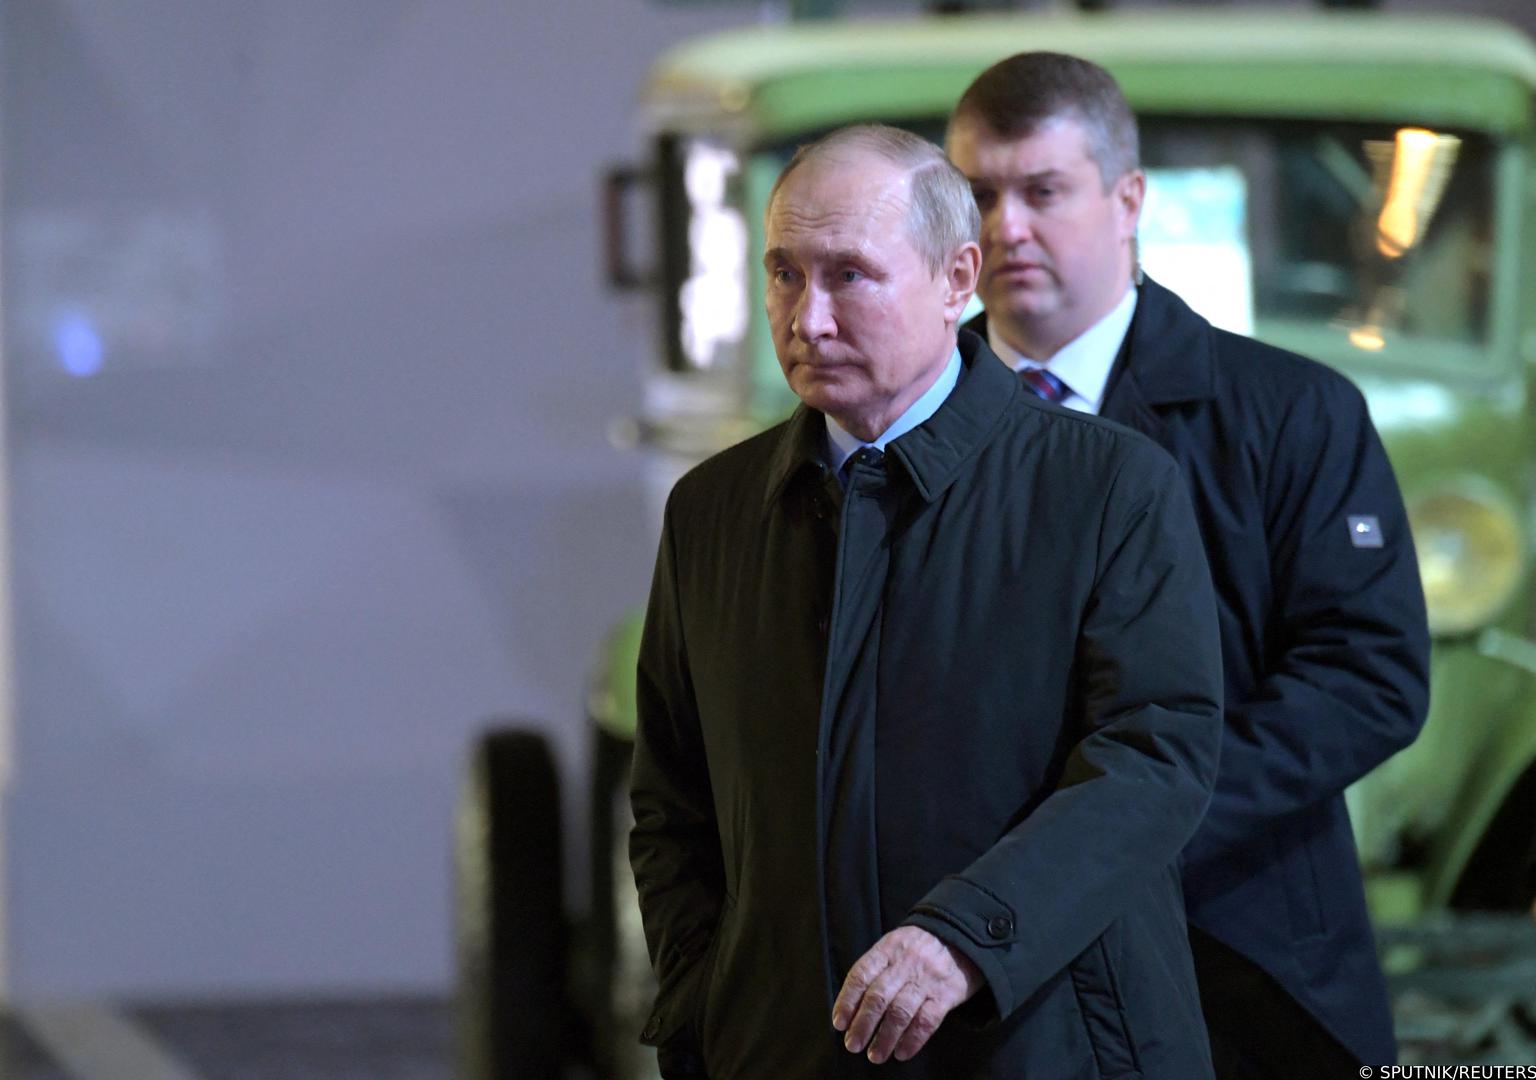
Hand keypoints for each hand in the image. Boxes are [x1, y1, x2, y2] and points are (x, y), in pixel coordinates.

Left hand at [831, 926, 982, 1063]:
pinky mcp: (946, 994)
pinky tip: (902, 1053)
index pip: (861, 975)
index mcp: (888, 949)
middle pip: (878, 997)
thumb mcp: (896, 944)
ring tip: (875, 1055)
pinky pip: (927, 1021)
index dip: (847, 1001)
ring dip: (885, 1038)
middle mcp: (905, 963)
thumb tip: (852, 1004)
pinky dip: (913, 1040)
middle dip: (863, 1025)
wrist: (964, 935)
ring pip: (900, 1012)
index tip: (839, 1023)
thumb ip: (877, 968)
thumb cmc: (921, 945)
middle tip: (853, 1044)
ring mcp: (927, 979)